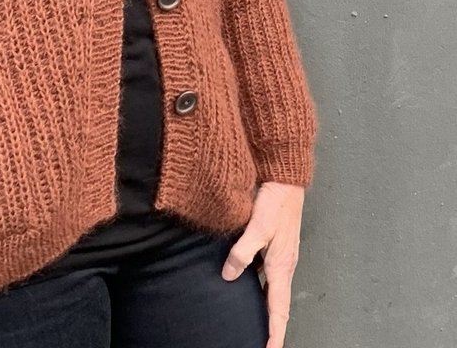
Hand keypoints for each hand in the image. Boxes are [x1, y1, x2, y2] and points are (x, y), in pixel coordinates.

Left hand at [221, 181, 304, 347]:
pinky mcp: (276, 246)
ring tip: (255, 322)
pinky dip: (262, 287)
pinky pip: (269, 274)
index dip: (275, 332)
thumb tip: (229, 275)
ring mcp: (281, 256)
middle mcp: (284, 265)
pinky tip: (247, 284)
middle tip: (262, 342)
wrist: (285, 181)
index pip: (279, 309)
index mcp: (282, 266)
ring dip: (267, 307)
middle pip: (278, 304)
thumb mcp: (257, 227)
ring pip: (273, 289)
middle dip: (272, 326)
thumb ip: (242, 251)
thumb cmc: (275, 202)